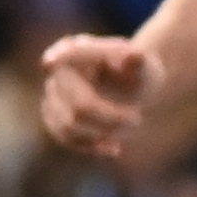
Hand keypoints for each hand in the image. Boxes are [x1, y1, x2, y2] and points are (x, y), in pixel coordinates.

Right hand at [38, 29, 159, 156]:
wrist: (130, 90)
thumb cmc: (137, 74)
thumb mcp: (145, 66)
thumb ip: (139, 61)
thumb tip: (133, 56)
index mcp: (77, 48)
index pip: (69, 54)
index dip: (59, 57)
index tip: (51, 62)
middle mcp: (57, 70)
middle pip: (79, 104)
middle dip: (111, 118)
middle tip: (137, 120)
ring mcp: (51, 94)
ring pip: (69, 126)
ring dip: (103, 132)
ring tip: (130, 127)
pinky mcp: (54, 118)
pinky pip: (66, 138)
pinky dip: (91, 145)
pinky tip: (114, 148)